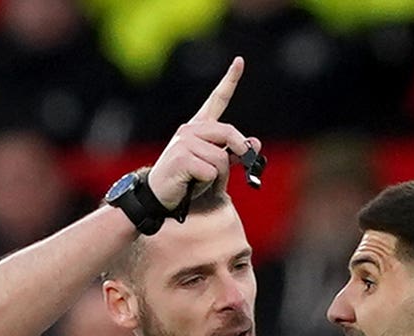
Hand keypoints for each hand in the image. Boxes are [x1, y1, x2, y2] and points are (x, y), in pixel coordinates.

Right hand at [145, 58, 259, 213]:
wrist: (159, 195)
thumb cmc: (188, 180)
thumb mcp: (214, 165)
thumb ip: (233, 153)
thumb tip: (254, 143)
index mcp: (199, 127)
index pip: (217, 99)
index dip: (230, 80)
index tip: (239, 61)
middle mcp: (191, 129)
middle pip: (229, 133)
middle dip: (240, 152)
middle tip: (242, 163)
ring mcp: (184, 141)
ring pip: (222, 158)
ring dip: (219, 176)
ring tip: (202, 180)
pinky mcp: (181, 157)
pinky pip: (211, 171)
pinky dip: (208, 182)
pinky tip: (192, 183)